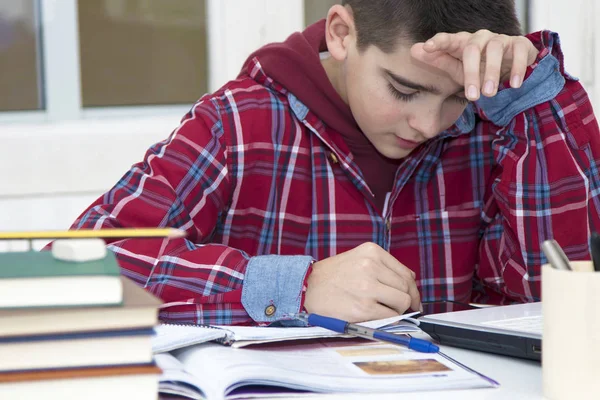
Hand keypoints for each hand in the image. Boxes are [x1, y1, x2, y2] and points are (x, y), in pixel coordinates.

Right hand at [303, 242, 420, 322]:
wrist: (305, 287)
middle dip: (406, 301)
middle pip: (406, 288)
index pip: (406, 273)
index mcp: (371, 252)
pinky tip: (374, 316)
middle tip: (399, 308)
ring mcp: (367, 287)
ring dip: (396, 310)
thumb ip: (383, 266)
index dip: (412, 289)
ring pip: (402, 302)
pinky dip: (386, 319)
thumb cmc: (332, 276)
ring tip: (381, 310)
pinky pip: (389, 316)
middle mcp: (371, 266)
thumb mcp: (358, 259)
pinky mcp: (363, 308)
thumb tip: (410, 281)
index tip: (413, 298)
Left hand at [410, 30, 538, 100]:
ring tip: (489, 94)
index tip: (428, 47)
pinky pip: (519, 52)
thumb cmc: (476, 67)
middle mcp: (480, 37)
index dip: (438, 42)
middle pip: (472, 49)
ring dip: (491, 73)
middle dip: (471, 74)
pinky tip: (514, 84)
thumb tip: (414, 50)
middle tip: (472, 97)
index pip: (448, 39)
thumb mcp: (456, 68)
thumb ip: (437, 60)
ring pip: (495, 50)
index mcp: (462, 43)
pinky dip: (517, 68)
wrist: (507, 67)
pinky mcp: (519, 44)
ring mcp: (500, 39)